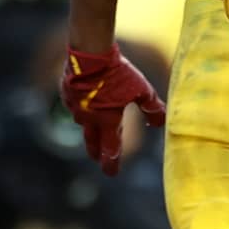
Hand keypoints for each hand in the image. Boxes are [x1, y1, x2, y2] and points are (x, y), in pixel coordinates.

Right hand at [60, 45, 165, 175]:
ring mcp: (75, 107)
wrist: (90, 55)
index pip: (110, 148)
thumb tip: (161, 123)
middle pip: (92, 141)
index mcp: (107, 120)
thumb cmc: (118, 73)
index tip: (111, 173)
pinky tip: (85, 104)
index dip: (112, 161)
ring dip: (89, 129)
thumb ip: (152, 108)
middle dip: (96, 152)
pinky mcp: (67, 94)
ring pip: (83, 123)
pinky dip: (82, 108)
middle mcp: (88, 118)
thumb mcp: (142, 90)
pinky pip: (75, 106)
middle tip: (98, 159)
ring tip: (94, 132)